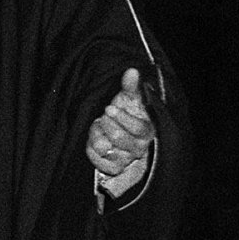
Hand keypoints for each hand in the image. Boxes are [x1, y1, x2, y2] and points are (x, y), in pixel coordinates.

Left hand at [87, 69, 154, 188]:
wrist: (118, 135)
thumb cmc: (126, 113)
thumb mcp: (129, 98)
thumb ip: (131, 86)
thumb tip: (132, 71)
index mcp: (148, 131)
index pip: (138, 128)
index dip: (121, 117)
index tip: (108, 108)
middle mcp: (139, 148)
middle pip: (118, 137)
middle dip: (105, 123)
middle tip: (103, 116)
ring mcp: (126, 159)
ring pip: (104, 147)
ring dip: (95, 133)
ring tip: (97, 126)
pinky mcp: (112, 168)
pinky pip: (95, 159)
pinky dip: (90, 147)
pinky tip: (93, 139)